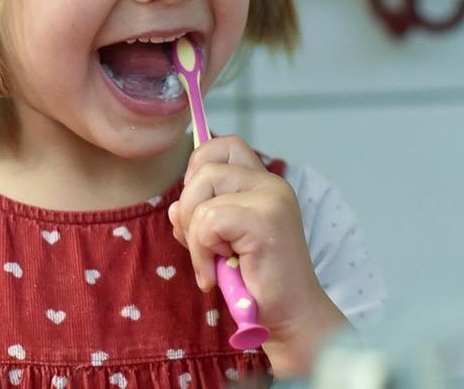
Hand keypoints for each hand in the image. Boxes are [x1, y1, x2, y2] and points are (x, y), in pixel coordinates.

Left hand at [167, 135, 347, 374]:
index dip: (198, 167)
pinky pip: (208, 220)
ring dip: (194, 234)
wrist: (289, 318)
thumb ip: (200, 216)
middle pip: (204, 165)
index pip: (223, 146)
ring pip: (201, 191)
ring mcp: (270, 199)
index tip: (200, 210)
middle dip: (188, 207)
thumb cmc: (256, 282)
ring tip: (212, 263)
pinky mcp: (264, 220)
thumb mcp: (221, 241)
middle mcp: (271, 184)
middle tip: (202, 245)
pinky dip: (201, 252)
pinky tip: (214, 275)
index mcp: (264, 184)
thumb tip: (175, 207)